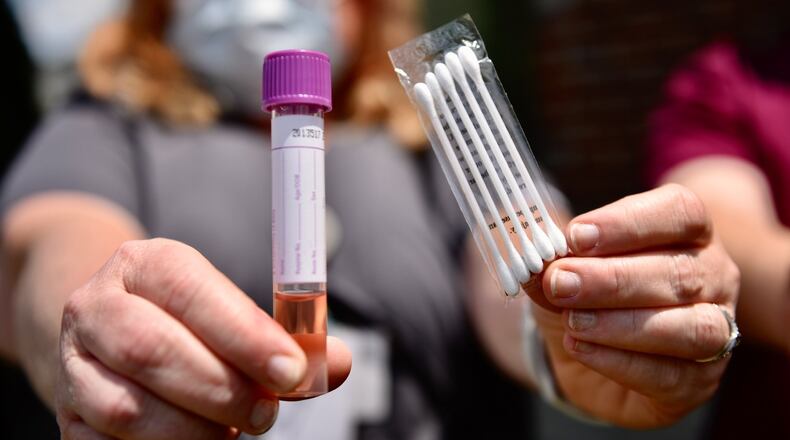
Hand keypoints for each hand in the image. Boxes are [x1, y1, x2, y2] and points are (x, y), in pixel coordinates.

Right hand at [55, 238, 350, 438]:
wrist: (110, 334)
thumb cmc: (187, 322)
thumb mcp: (228, 311)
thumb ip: (282, 339)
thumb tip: (337, 364)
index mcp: (144, 264)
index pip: (190, 290)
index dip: (244, 334)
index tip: (292, 371)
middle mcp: (97, 306)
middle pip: (152, 350)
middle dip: (222, 389)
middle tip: (266, 414)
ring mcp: (73, 364)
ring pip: (128, 408)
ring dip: (194, 430)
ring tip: (231, 431)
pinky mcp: (67, 416)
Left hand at [529, 184, 738, 427]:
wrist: (587, 351)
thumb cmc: (585, 294)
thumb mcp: (560, 270)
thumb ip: (549, 262)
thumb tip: (533, 260)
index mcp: (688, 232)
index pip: (680, 212)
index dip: (628, 223)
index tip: (576, 236)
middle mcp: (713, 277)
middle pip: (679, 272)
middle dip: (613, 279)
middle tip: (561, 283)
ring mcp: (714, 331)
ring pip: (689, 327)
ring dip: (622, 324)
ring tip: (573, 321)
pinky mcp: (697, 381)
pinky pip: (672, 375)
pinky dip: (621, 362)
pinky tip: (582, 348)